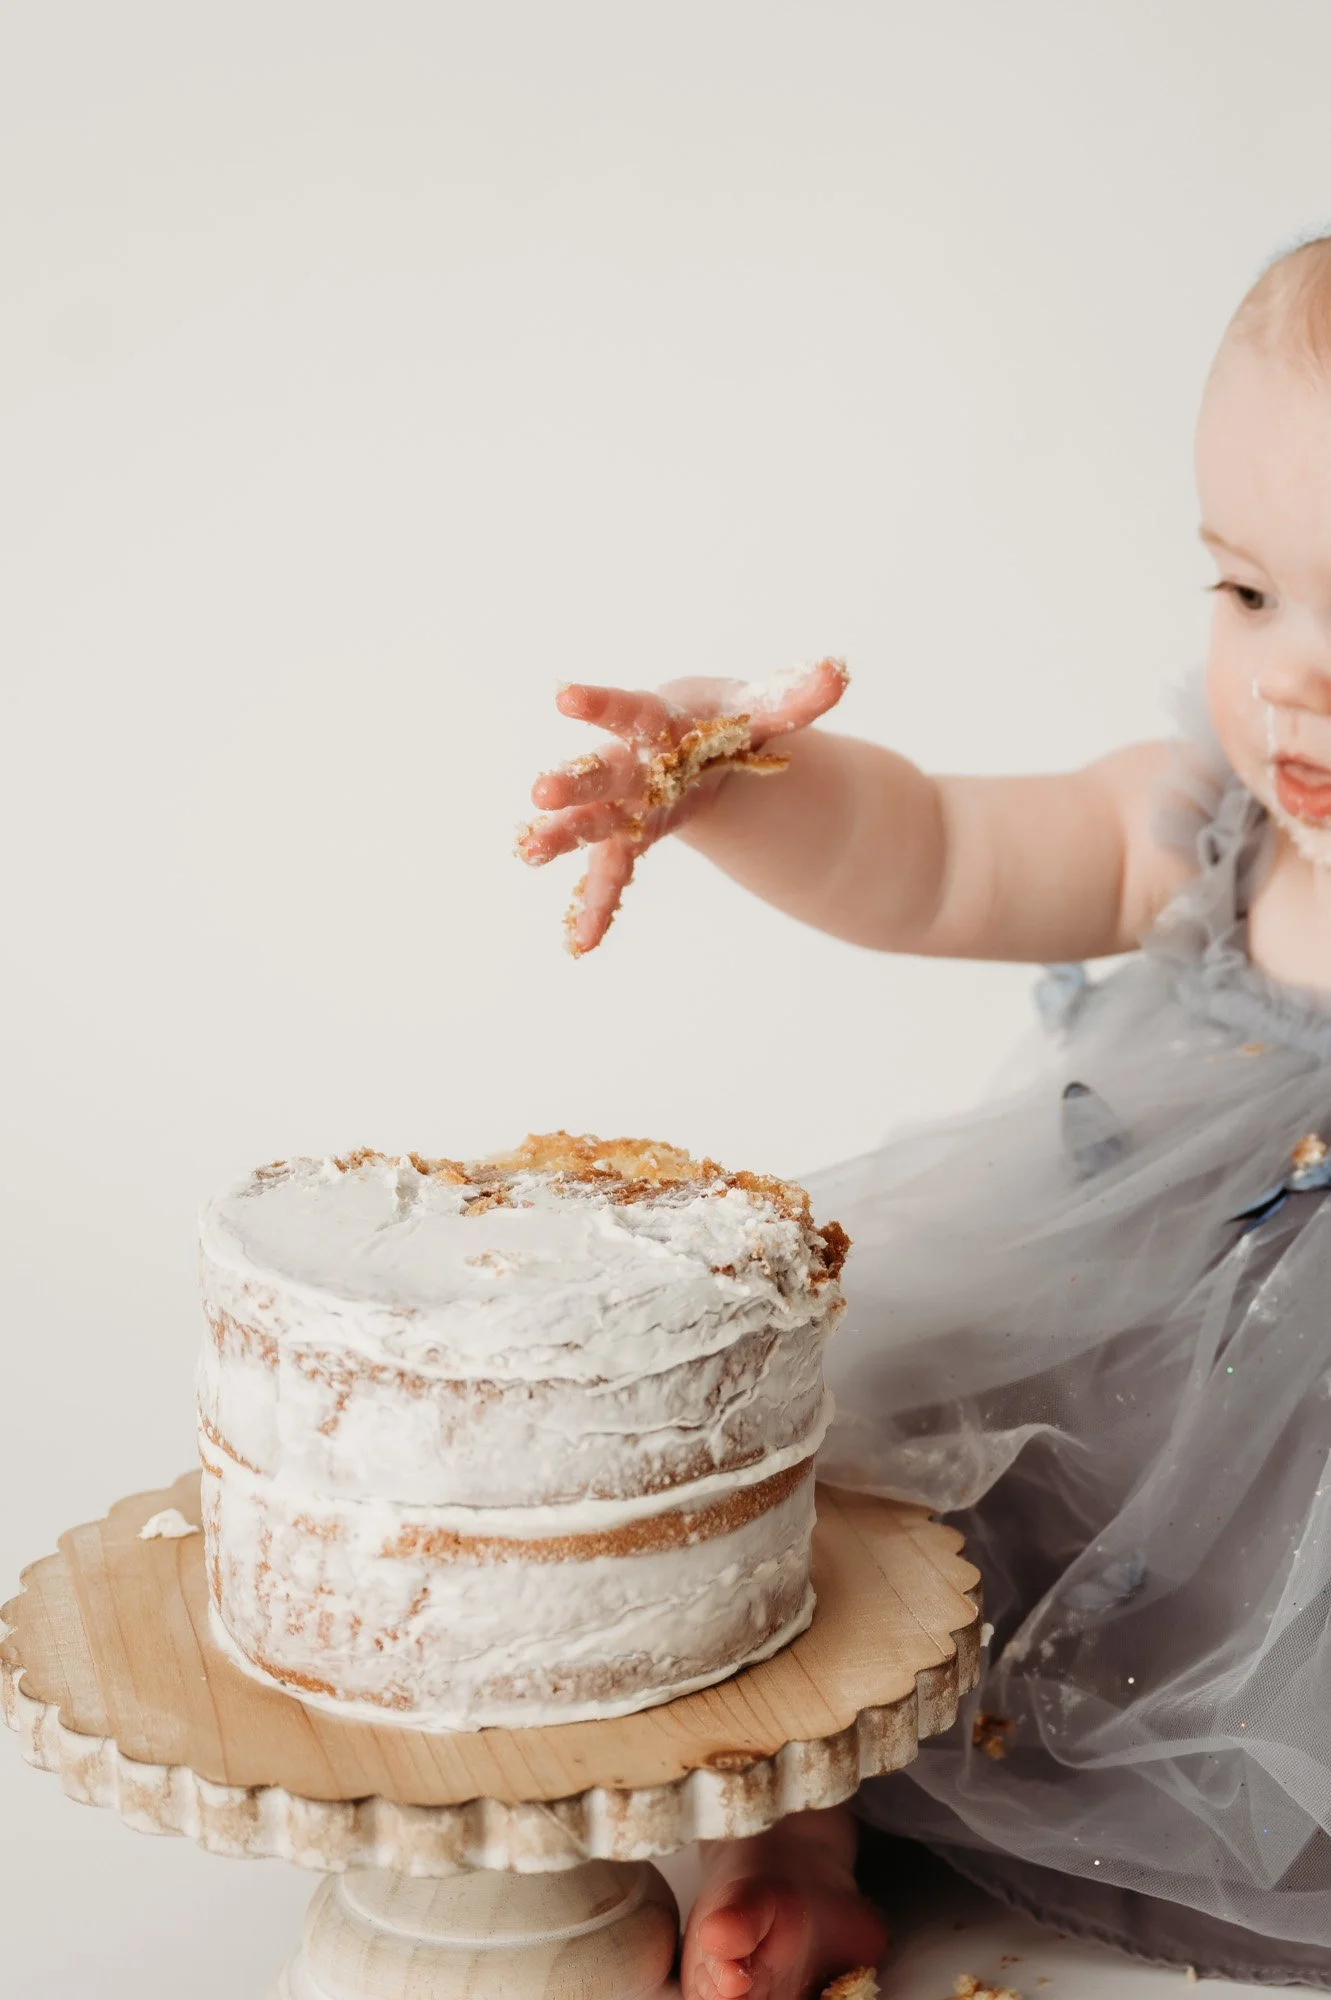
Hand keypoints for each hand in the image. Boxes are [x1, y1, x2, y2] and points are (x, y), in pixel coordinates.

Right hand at [518, 658, 848, 954]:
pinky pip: (613, 874)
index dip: (601, 705)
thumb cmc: (723, 718)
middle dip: (574, 783)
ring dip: (561, 837)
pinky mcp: (631, 839)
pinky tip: (581, 944)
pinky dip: (597, 907)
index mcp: (659, 723)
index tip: (565, 698)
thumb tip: (836, 673)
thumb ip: (795, 698)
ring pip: (593, 823)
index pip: (630, 711)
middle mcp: (633, 763)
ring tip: (528, 852)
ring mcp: (628, 804)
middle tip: (541, 791)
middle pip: (603, 773)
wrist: (697, 742)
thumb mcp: (761, 710)